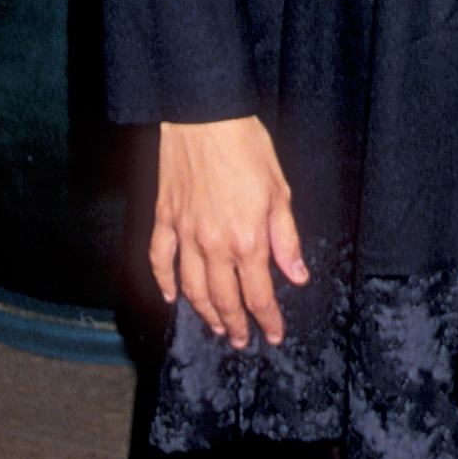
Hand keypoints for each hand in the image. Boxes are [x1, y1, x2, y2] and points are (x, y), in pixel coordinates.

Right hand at [150, 116, 307, 350]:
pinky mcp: (164, 219)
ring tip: (216, 326)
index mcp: (247, 239)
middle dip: (235, 324)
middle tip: (241, 341)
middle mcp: (213, 244)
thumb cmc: (247, 147)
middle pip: (224, 299)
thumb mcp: (279, 192)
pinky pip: (160, 259)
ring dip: (204, 312)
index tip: (275, 335)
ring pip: (192, 287)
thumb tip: (297, 275)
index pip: (259, 294)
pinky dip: (164, 282)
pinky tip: (172, 296)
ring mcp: (184, 233)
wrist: (204, 117)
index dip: (268, 320)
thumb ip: (286, 239)